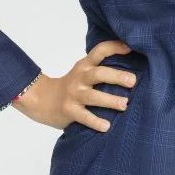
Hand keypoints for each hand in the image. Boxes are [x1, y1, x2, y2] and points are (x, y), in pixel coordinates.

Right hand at [13, 39, 136, 132]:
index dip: (114, 47)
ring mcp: (73, 95)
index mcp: (84, 66)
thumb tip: (132, 71)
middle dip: (116, 76)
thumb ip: (100, 69)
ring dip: (110, 100)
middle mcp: (79, 78)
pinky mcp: (69, 111)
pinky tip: (106, 126)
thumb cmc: (71, 86)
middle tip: (133, 81)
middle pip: (98, 74)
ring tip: (124, 104)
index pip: (99, 51)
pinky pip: (84, 117)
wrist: (41, 99)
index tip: (130, 48)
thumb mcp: (82, 73)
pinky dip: (95, 121)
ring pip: (93, 96)